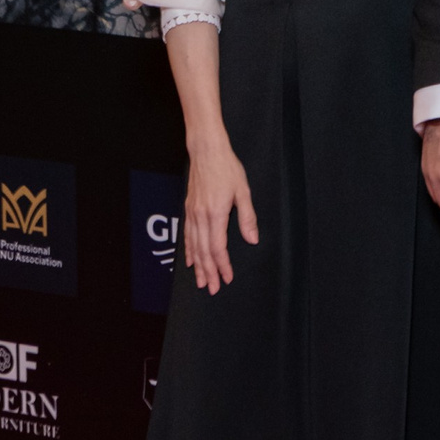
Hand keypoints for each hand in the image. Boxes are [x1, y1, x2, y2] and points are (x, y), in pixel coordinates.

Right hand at [183, 136, 259, 293]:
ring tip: (200, 281)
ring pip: (193, 246)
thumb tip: (252, 239)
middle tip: (211, 288)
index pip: (218, 247)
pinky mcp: (188, 209)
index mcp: (216, 213)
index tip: (227, 278)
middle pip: (203, 252)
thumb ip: (248, 218)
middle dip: (208, 272)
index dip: (223, 265)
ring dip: (197, 266)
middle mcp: (201, 216)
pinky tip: (189, 260)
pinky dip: (188, 250)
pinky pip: (187, 235)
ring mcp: (192, 213)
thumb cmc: (226, 168)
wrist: (206, 151)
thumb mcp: (243, 191)